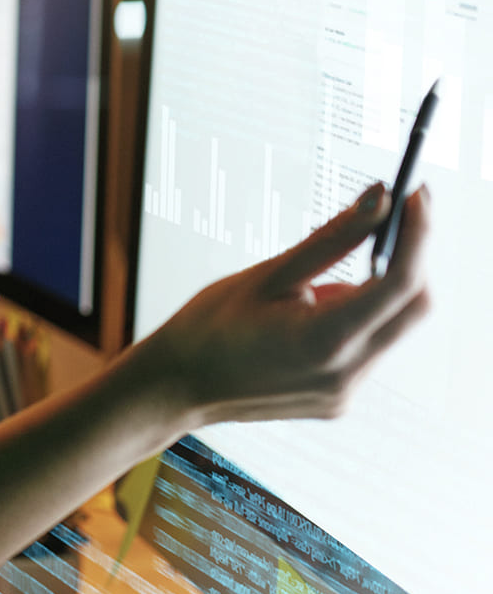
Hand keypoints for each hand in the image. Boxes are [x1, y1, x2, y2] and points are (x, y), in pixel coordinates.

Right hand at [133, 182, 432, 426]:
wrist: (176, 386)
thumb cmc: (209, 327)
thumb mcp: (268, 274)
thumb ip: (332, 238)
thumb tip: (379, 200)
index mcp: (323, 339)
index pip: (400, 283)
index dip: (418, 234)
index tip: (415, 195)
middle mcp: (345, 373)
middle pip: (414, 307)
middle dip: (408, 260)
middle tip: (385, 222)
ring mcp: (345, 392)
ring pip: (393, 327)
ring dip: (375, 293)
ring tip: (310, 291)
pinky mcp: (340, 398)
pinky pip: (370, 348)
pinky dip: (356, 319)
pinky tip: (306, 318)